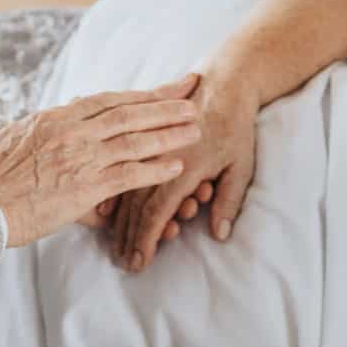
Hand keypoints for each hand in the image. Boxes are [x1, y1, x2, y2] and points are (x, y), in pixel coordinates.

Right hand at [0, 76, 200, 247]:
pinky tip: (177, 166)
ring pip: (135, 140)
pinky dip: (155, 169)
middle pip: (129, 112)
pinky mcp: (85, 188)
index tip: (167, 87)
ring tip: (195, 129)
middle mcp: (73, 131)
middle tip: (194, 97)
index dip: (143, 93)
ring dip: (169, 133)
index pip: (110, 99)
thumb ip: (48, 124)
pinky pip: (129, 175)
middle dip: (165, 105)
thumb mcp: (18, 136)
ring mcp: (81, 158)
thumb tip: (68, 110)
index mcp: (58, 117)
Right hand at [111, 66, 260, 270]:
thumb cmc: (235, 128)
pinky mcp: (148, 141)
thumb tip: (219, 234)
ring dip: (122, 221)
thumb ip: (227, 201)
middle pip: (136, 205)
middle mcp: (162, 157)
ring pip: (128, 189)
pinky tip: (106, 213)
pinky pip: (124, 169)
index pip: (157, 210)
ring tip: (119, 247)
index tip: (139, 261)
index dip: (146, 239)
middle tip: (126, 263)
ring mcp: (152, 147)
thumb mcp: (240, 166)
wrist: (225, 83)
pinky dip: (116, 194)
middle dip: (130, 237)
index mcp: (185, 165)